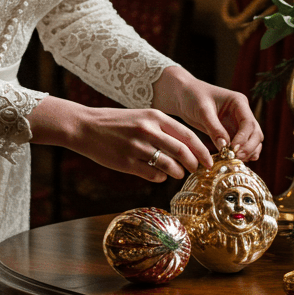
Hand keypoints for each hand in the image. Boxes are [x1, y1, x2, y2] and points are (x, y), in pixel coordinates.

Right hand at [27, 96, 213, 181]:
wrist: (85, 127)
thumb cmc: (116, 122)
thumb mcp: (141, 116)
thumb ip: (163, 128)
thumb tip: (188, 146)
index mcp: (154, 116)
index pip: (187, 135)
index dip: (201, 150)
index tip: (209, 160)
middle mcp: (148, 131)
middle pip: (182, 152)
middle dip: (194, 164)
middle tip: (197, 170)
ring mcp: (137, 147)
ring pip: (170, 166)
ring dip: (177, 173)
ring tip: (176, 173)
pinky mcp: (127, 163)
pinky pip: (153, 175)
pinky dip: (160, 178)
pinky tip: (158, 175)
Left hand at [152, 65, 262, 161]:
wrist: (183, 95)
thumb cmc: (192, 97)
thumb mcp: (202, 111)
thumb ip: (214, 128)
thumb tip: (225, 147)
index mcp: (238, 102)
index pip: (248, 122)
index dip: (244, 138)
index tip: (234, 150)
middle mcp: (242, 112)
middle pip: (255, 133)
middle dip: (248, 147)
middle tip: (235, 158)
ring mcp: (238, 123)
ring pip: (252, 141)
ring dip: (248, 152)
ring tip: (234, 161)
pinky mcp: (232, 132)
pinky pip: (242, 145)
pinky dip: (241, 153)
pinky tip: (233, 161)